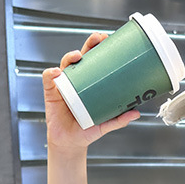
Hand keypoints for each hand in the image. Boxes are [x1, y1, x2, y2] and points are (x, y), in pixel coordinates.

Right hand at [42, 31, 140, 154]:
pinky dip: (51, 74)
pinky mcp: (50, 93)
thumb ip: (119, 119)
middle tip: (97, 39)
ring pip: (64, 64)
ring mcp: (62, 85)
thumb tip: (137, 112)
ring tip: (78, 56)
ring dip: (70, 56)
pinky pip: (48, 79)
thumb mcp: (104, 125)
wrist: (71, 144)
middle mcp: (75, 80)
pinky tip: (57, 72)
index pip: (93, 61)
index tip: (107, 39)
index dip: (98, 49)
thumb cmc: (86, 130)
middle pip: (80, 57)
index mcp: (88, 84)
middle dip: (88, 45)